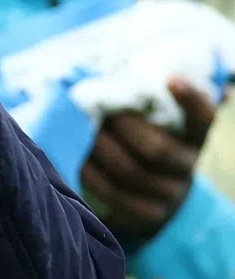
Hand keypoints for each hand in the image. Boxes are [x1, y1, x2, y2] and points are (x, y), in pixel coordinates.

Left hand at [81, 78, 218, 238]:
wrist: (148, 195)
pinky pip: (115, 194)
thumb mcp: (153, 120)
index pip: (202, 117)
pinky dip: (91, 175)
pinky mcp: (149, 213)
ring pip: (131, 172)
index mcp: (193, 136)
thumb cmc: (141, 140)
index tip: (171, 78)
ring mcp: (170, 192)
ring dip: (99, 150)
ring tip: (78, 132)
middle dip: (122, 128)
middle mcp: (187, 164)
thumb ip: (148, 98)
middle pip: (157, 149)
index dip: (191, 100)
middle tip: (96, 111)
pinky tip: (76, 160)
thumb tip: (142, 65)